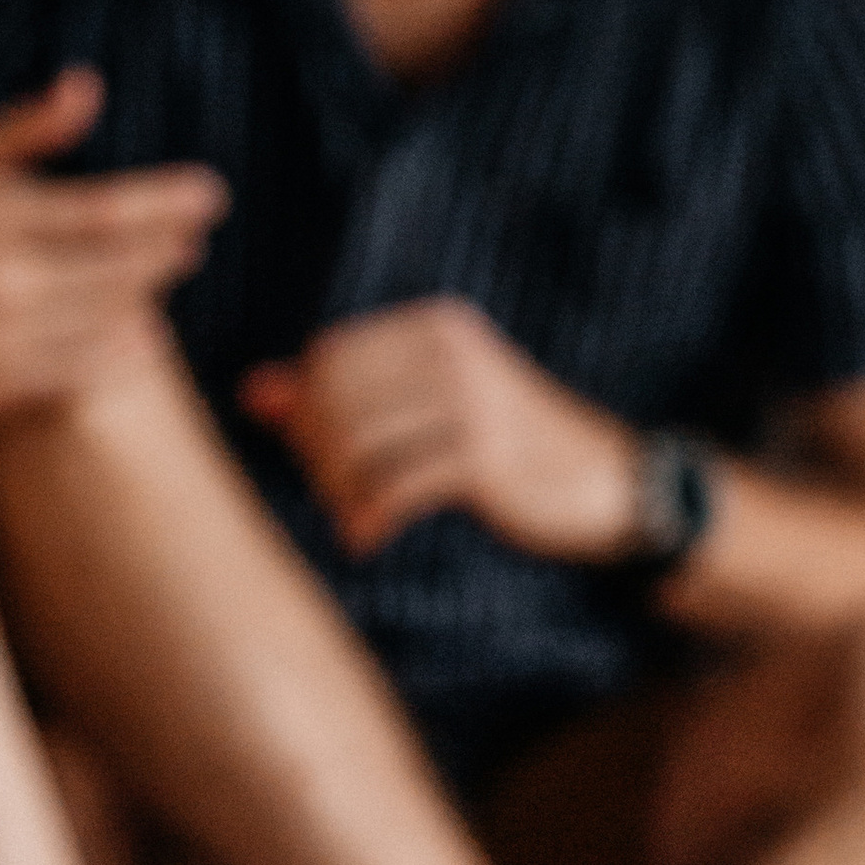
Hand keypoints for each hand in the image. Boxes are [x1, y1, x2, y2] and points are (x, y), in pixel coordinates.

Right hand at [0, 67, 227, 420]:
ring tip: (172, 269)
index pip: (107, 212)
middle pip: (116, 269)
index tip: (210, 194)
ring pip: (103, 322)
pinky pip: (74, 372)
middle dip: (168, 248)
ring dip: (148, 296)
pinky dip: (118, 351)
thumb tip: (87, 86)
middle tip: (198, 233)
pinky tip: (143, 332)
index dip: (168, 204)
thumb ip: (22, 130)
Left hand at [239, 299, 641, 560]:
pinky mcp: (484, 458)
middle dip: (317, 458)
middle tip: (336, 498)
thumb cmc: (508, 445)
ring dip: (339, 494)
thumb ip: (342, 396)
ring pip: (355, 446)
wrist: (611, 482)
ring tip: (353, 520)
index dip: (307, 413)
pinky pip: (393, 489)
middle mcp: (451, 351)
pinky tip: (368, 538)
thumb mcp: (430, 408)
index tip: (321, 460)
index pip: (327, 359)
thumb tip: (254, 394)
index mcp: (435, 327)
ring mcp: (471, 401)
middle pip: (333, 401)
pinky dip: (367, 519)